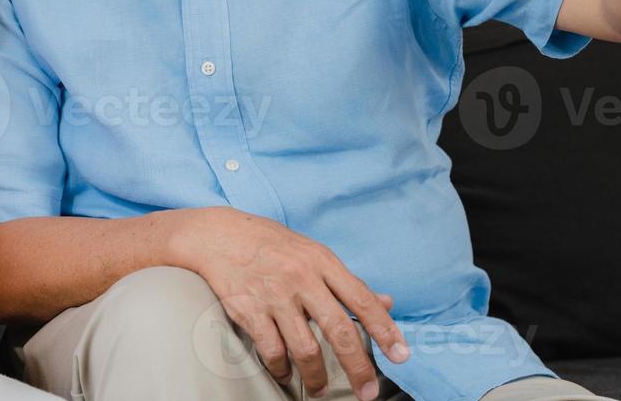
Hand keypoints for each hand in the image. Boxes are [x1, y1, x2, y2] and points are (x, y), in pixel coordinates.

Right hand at [181, 207, 407, 400]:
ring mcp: (274, 295)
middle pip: (339, 332)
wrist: (217, 236)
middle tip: (367, 393)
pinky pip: (272, 351)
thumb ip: (347, 282)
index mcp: (322, 262)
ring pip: (306, 349)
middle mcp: (301, 278)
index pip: (363, 300)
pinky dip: (281, 368)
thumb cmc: (270, 244)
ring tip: (319, 389)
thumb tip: (387, 302)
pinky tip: (285, 372)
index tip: (402, 356)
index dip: (386, 331)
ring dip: (317, 377)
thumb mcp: (313, 253)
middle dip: (358, 368)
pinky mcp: (248, 310)